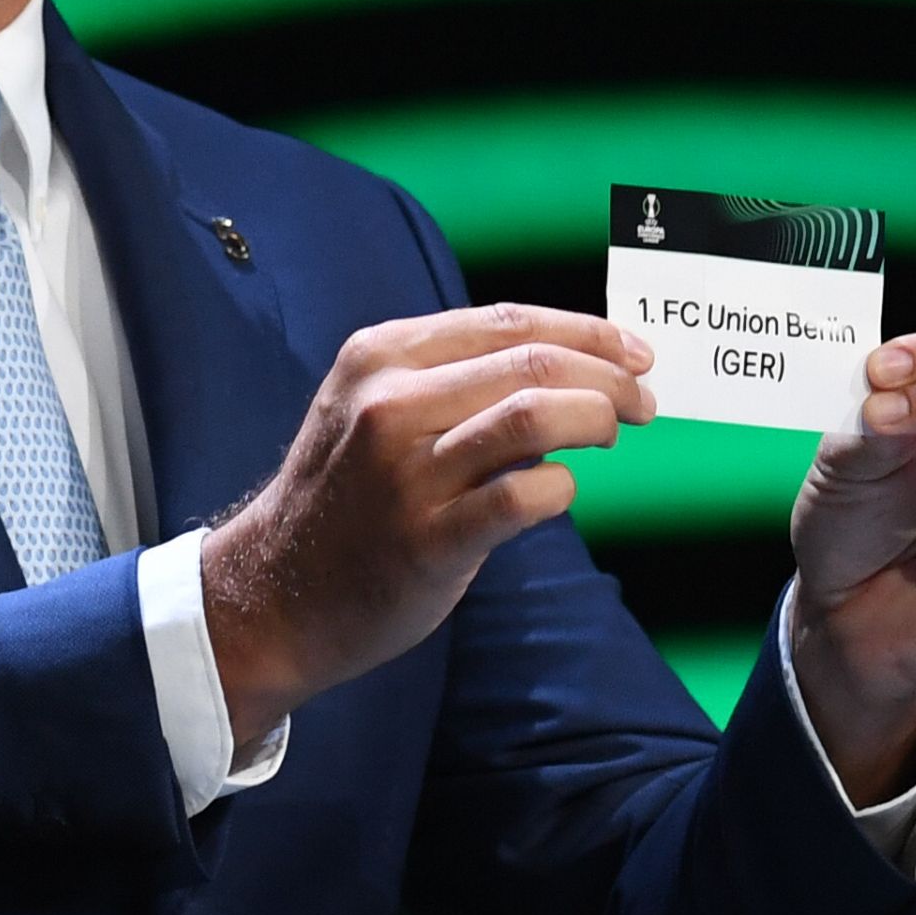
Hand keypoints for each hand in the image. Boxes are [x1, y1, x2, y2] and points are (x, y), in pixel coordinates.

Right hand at [201, 305, 657, 752]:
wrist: (272, 594)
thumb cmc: (344, 498)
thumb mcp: (372, 410)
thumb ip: (453, 382)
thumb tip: (569, 366)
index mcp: (381, 356)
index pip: (508, 320)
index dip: (587, 330)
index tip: (635, 351)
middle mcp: (390, 404)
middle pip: (532, 362)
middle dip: (608, 375)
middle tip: (644, 400)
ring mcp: (406, 473)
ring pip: (533, 416)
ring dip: (596, 418)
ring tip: (614, 433)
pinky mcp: (426, 540)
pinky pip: (522, 498)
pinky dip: (559, 487)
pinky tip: (559, 490)